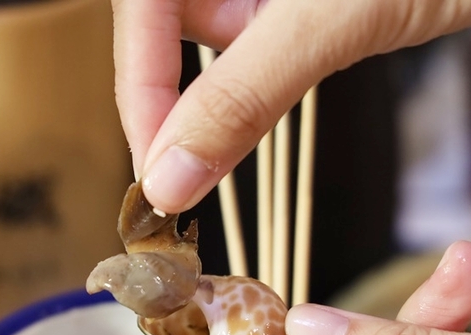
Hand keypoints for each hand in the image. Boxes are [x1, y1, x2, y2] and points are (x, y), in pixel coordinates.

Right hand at [112, 0, 470, 211]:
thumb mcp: (330, 20)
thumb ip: (241, 95)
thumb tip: (169, 179)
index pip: (139, 19)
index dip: (143, 100)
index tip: (161, 180)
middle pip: (158, 34)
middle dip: (181, 100)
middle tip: (198, 172)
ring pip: (204, 41)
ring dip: (230, 84)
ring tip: (304, 62)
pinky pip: (246, 41)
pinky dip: (262, 70)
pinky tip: (311, 50)